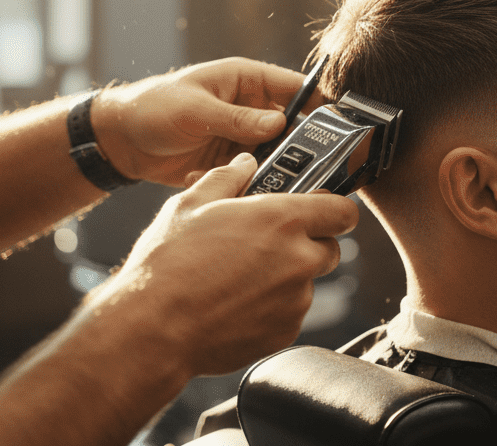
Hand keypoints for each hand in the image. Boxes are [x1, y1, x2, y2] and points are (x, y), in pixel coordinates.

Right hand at [84, 153, 358, 377]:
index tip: (320, 211)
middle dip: (307, 244)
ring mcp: (295, 301)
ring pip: (306, 283)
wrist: (154, 327)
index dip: (333, 209)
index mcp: (283, 220)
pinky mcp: (284, 332)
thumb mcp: (190, 205)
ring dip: (286, 277)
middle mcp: (299, 260)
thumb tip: (243, 164)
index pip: (342, 211)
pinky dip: (271, 308)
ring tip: (240, 277)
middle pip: (329, 248)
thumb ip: (226, 178)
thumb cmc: (169, 263)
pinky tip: (235, 303)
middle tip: (269, 243)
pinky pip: (289, 313)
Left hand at [90, 57, 317, 186]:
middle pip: (293, 125)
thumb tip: (279, 122)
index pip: (294, 87)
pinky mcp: (232, 161)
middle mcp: (250, 107)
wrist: (120, 141)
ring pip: (277, 153)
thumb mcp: (195, 110)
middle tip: (317, 166)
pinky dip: (252, 182)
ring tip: (283, 185)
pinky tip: (243, 191)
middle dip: (303, 145)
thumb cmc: (153, 108)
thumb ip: (236, 118)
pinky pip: (255, 172)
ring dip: (279, 169)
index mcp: (245, 80)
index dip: (319, 103)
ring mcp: (242, 135)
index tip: (340, 125)